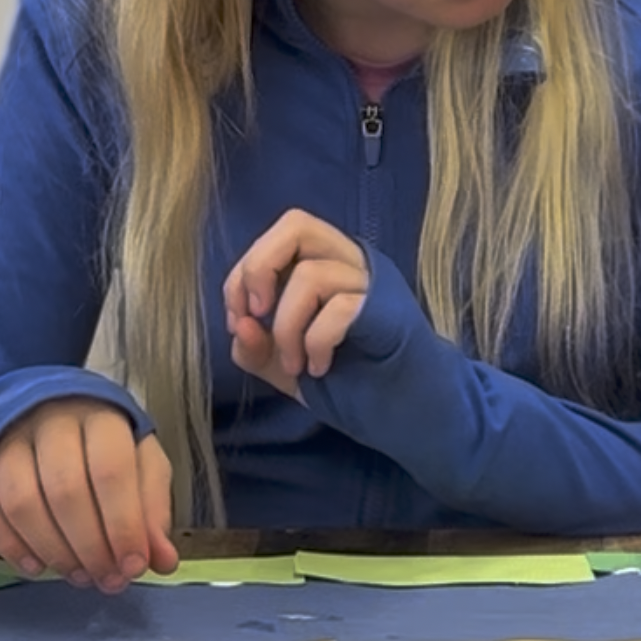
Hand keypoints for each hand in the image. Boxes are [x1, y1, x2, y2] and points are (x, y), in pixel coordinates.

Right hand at [0, 398, 179, 591]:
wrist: (45, 414)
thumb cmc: (103, 447)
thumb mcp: (141, 466)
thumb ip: (153, 510)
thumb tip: (163, 561)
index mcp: (100, 417)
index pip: (110, 470)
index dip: (123, 525)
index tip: (134, 566)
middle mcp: (50, 421)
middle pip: (64, 490)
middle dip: (90, 547)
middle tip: (106, 579)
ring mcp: (7, 440)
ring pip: (21, 502)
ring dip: (52, 550)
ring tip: (78, 575)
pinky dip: (8, 545)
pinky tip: (35, 566)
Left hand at [222, 208, 370, 399]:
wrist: (402, 414)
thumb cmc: (348, 383)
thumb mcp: (283, 367)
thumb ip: (255, 348)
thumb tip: (243, 326)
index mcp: (326, 265)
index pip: (279, 238)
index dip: (244, 273)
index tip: (238, 322)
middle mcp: (350, 262)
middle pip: (297, 225)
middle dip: (260, 267)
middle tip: (258, 314)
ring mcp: (372, 284)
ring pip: (311, 274)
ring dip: (287, 327)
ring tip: (294, 365)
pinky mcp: (386, 311)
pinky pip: (339, 309)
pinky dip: (316, 342)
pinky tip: (320, 368)